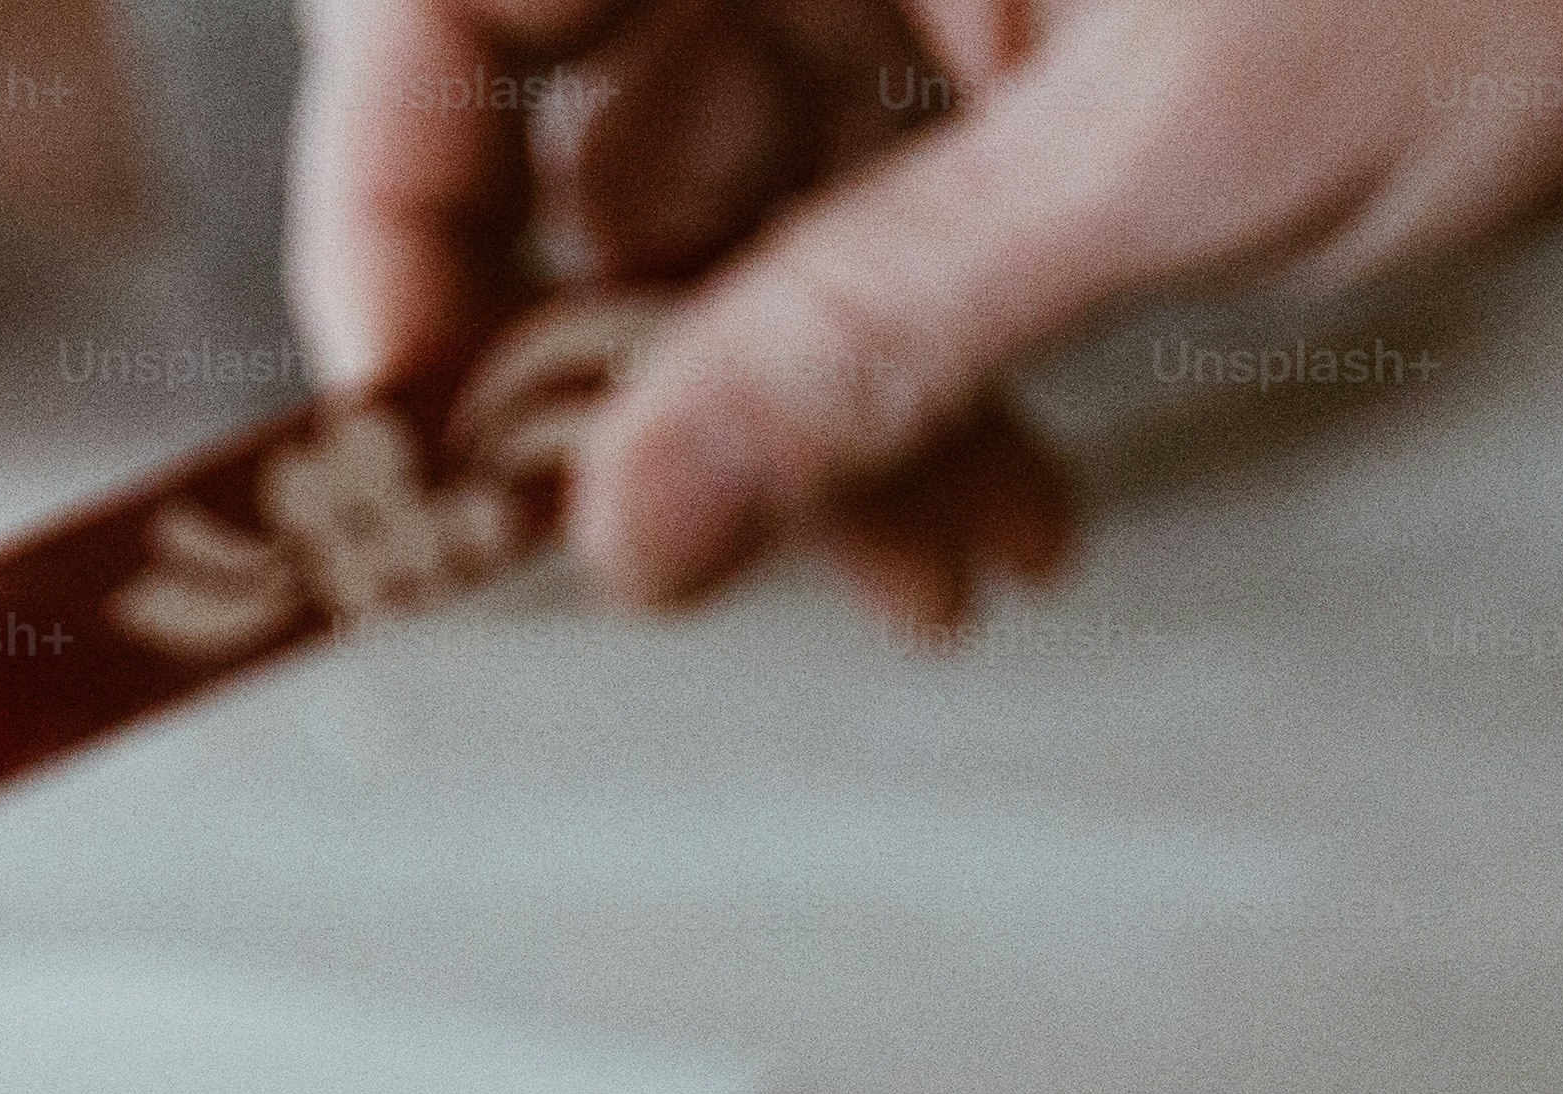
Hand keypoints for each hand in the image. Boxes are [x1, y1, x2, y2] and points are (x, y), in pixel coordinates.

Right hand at [289, 0, 1562, 624]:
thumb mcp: (1171, 159)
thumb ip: (865, 337)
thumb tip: (624, 531)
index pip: (447, 2)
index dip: (390, 207)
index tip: (415, 425)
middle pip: (591, 116)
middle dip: (646, 371)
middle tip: (703, 564)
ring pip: (743, 189)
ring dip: (814, 412)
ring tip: (942, 568)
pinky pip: (882, 195)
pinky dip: (927, 357)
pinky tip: (1003, 501)